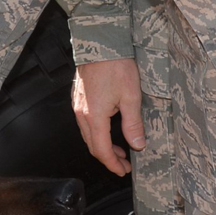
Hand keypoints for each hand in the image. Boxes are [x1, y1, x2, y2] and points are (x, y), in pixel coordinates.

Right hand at [72, 58, 144, 176]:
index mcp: (94, 117)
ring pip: (87, 135)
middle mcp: (82, 114)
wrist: (99, 43)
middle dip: (108, 158)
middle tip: (123, 164)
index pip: (102, 150)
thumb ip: (133, 124)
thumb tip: (137, 144)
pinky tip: (108, 130)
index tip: (122, 170)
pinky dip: (96, 133)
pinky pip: (85, 123)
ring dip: (102, 145)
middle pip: (92, 145)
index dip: (113, 164)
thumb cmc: (115, 66)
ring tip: (119, 149)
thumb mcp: (131, 97)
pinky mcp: (79, 98)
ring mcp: (78, 106)